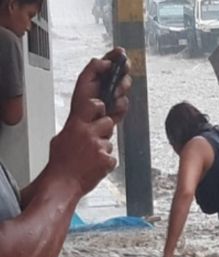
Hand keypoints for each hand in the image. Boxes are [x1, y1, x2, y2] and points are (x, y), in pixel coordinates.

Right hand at [48, 49, 132, 196]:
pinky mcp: (106, 158)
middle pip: (106, 115)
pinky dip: (105, 160)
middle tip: (93, 135)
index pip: (88, 95)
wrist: (62, 184)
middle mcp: (85, 130)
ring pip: (110, 134)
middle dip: (104, 122)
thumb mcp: (66, 136)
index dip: (99, 79)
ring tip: (90, 154)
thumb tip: (97, 113)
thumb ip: (81, 123)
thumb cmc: (63, 161)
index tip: (111, 65)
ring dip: (103, 143)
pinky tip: (94, 165)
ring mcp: (97, 144)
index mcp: (74, 123)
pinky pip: (112, 154)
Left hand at [71, 48, 132, 122]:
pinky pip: (125, 104)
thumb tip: (107, 62)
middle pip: (122, 74)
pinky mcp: (118, 109)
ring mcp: (113, 97)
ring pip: (125, 89)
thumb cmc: (80, 107)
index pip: (110, 61)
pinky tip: (112, 110)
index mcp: (97, 76)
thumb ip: (94, 68)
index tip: (121, 53)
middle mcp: (106, 84)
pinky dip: (120, 107)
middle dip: (121, 78)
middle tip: (117, 83)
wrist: (85, 127)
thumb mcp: (84, 81)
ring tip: (111, 99)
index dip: (116, 56)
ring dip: (120, 93)